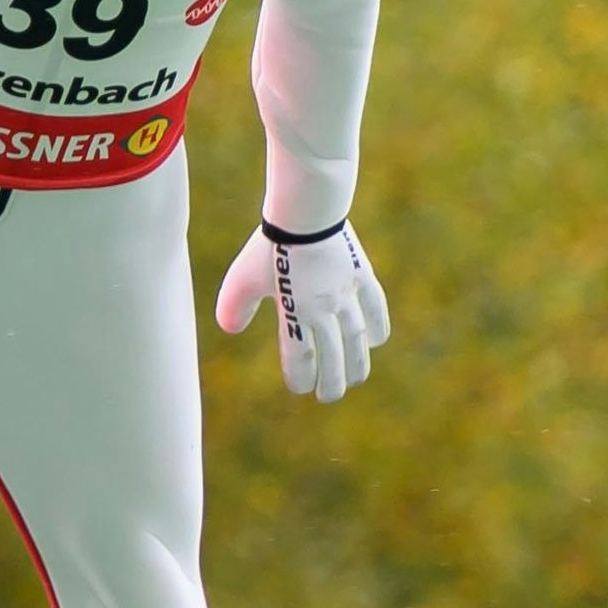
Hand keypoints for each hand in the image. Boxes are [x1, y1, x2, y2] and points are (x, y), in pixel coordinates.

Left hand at [215, 219, 391, 402]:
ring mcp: (347, 295)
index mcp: (295, 313)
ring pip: (357, 340)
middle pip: (333, 357)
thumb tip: (230, 329)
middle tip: (329, 396)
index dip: (302, 378)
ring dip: (357, 364)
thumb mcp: (242, 278)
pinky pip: (376, 310)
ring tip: (356, 378)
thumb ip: (233, 306)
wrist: (305, 211)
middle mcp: (324, 310)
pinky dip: (377, 328)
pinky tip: (375, 341)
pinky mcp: (363, 277)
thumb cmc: (269, 245)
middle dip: (331, 382)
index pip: (301, 358)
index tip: (301, 388)